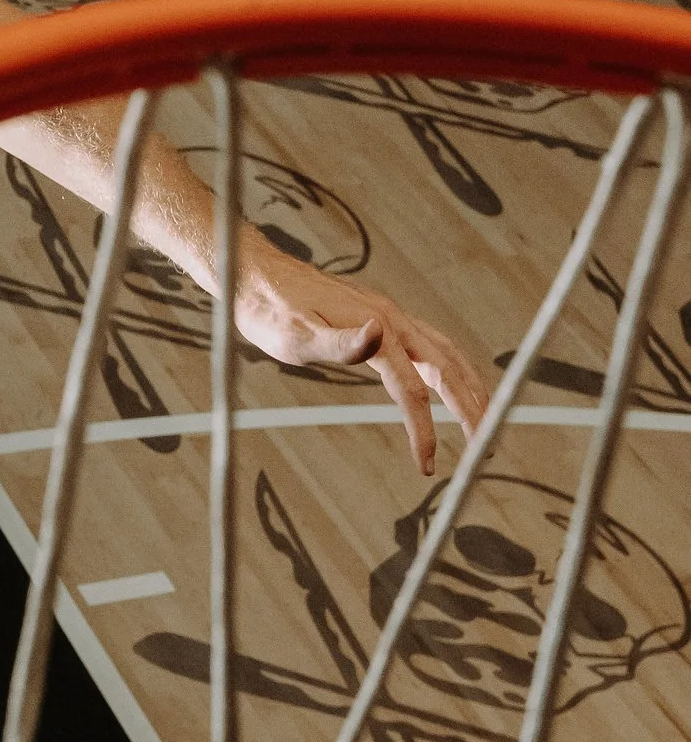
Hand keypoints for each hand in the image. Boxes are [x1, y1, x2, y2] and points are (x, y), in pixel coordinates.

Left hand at [230, 245, 492, 471]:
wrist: (257, 276)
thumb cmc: (270, 311)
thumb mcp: (294, 334)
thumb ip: (338, 341)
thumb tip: (378, 334)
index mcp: (376, 328)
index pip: (412, 389)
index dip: (424, 429)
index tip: (427, 465)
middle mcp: (392, 320)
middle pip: (447, 368)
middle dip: (470, 408)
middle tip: (484, 448)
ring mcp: (390, 316)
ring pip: (446, 353)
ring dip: (469, 387)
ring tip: (484, 419)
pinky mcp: (383, 317)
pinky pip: (431, 345)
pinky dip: (451, 369)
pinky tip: (452, 384)